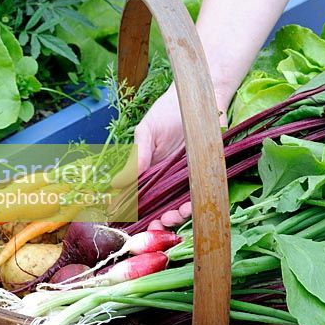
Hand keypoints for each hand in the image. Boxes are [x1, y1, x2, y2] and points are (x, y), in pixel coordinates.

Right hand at [135, 82, 228, 228]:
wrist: (199, 97)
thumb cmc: (169, 111)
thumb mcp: (147, 132)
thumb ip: (136, 157)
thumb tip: (115, 184)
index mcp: (153, 171)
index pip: (143, 198)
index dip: (138, 214)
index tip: (131, 224)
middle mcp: (171, 179)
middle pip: (163, 208)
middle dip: (158, 222)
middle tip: (155, 226)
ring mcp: (191, 178)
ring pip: (182, 206)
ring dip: (175, 217)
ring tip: (171, 217)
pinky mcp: (209, 174)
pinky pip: (203, 194)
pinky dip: (196, 204)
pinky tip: (188, 206)